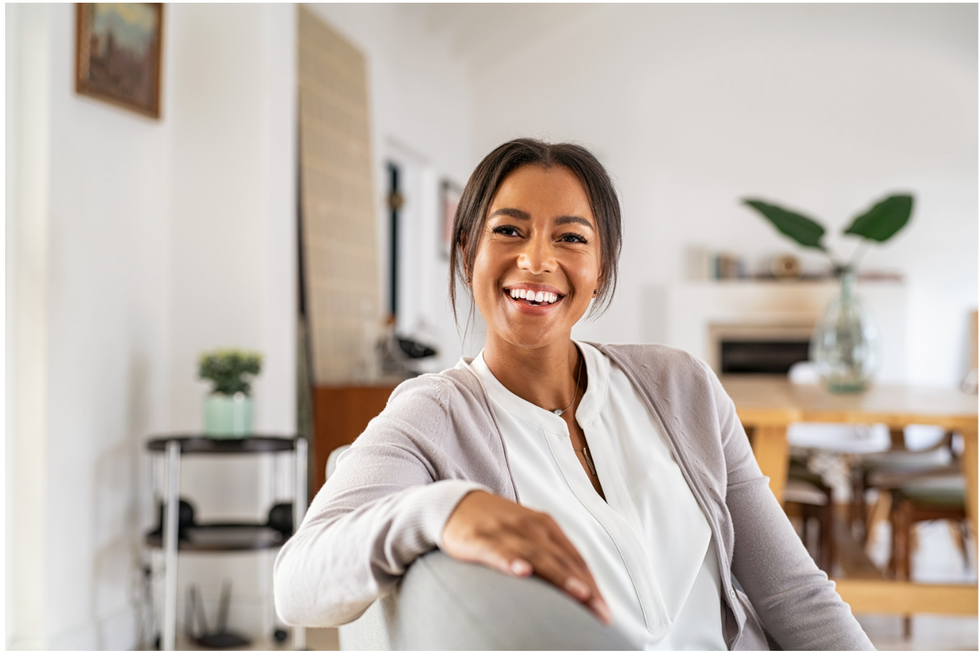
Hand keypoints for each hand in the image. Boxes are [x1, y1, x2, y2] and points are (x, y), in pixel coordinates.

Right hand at [441, 490, 611, 623]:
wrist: (456, 503)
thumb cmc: (498, 525)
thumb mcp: (528, 535)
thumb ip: (551, 556)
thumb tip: (578, 588)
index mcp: (545, 526)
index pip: (575, 558)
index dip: (592, 584)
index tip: (604, 610)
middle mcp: (530, 526)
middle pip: (562, 560)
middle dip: (584, 586)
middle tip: (600, 611)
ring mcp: (505, 531)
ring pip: (537, 556)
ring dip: (559, 576)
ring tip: (579, 593)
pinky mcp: (479, 538)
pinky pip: (497, 551)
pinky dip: (511, 561)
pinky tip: (522, 571)